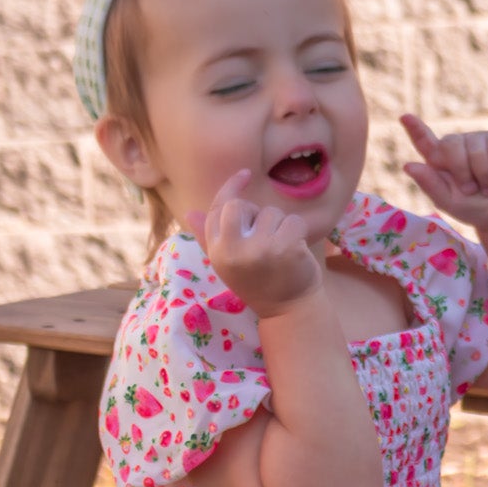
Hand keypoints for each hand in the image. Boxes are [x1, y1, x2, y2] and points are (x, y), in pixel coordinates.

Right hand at [187, 170, 323, 319]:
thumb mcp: (229, 263)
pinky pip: (294, 221)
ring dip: (279, 226)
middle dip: (254, 213)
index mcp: (217, 252)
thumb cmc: (260, 284)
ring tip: (280, 251)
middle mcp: (234, 250)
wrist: (289, 311)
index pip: (216, 209)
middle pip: (239, 205)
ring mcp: (261, 249)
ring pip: (271, 213)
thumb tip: (188, 212)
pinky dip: (299, 233)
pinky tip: (296, 252)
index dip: (230, 188)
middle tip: (264, 236)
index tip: (245, 175)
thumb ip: (209, 238)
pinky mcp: (287, 249)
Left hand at [401, 116, 487, 232]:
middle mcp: (456, 145)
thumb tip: (408, 165)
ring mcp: (477, 140)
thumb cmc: (474, 208)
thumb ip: (430, 185)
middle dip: (462, 171)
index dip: (415, 129)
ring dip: (484, 176)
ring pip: (476, 149)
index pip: (424, 141)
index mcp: (438, 160)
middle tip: (470, 190)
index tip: (405, 117)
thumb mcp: (450, 203)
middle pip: (451, 144)